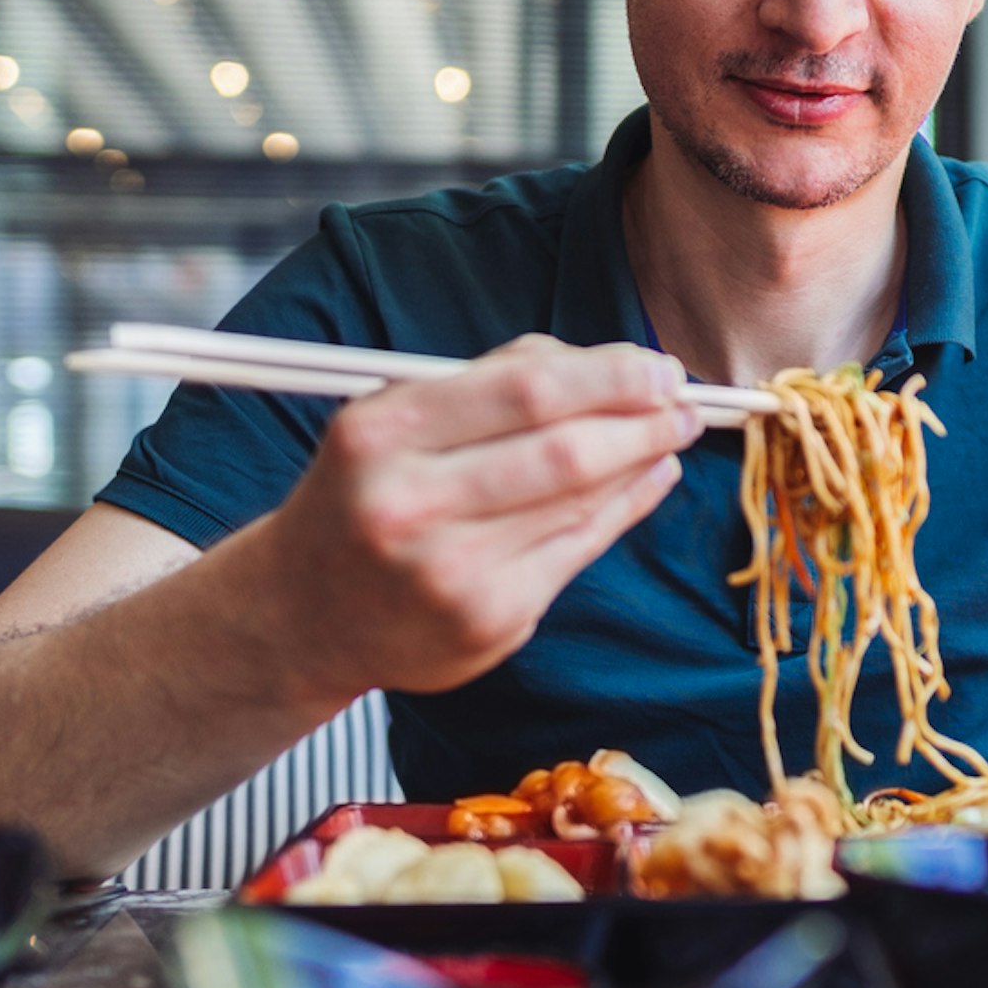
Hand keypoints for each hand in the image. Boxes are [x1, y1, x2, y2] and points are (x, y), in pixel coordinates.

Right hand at [238, 335, 697, 704]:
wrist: (303, 613)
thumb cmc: (363, 496)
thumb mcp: (392, 421)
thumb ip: (491, 384)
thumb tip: (613, 365)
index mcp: (380, 433)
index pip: (526, 391)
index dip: (609, 375)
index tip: (658, 365)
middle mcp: (408, 504)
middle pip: (562, 451)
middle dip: (641, 420)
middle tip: (684, 402)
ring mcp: (449, 572)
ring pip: (577, 502)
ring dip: (641, 461)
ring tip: (671, 434)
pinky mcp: (486, 622)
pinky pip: (577, 552)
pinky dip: (623, 509)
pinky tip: (647, 481)